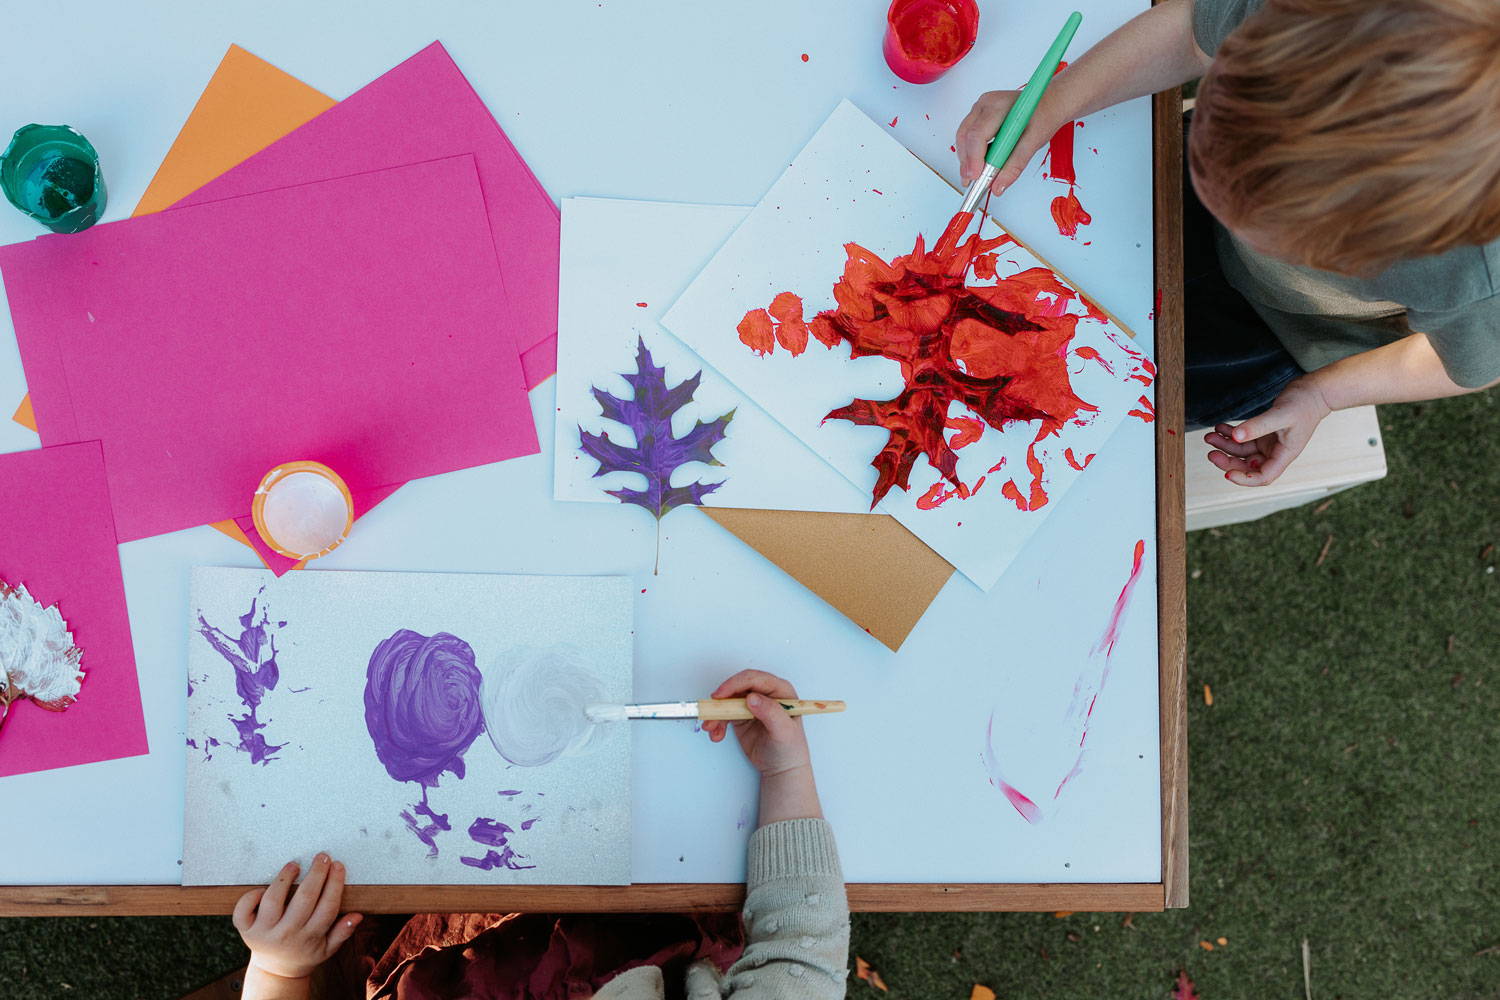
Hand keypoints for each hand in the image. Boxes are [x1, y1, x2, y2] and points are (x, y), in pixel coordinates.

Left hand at [234, 854, 361, 981]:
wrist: (276, 971)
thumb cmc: (304, 953)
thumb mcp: (327, 948)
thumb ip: (342, 932)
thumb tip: (357, 916)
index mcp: (310, 938)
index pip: (327, 906)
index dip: (334, 883)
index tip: (338, 866)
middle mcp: (287, 934)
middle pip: (304, 898)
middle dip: (316, 873)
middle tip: (322, 857)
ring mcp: (264, 932)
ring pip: (273, 899)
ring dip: (285, 878)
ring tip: (294, 865)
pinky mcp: (246, 929)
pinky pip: (244, 909)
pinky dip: (252, 895)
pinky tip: (264, 886)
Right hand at [703, 670, 811, 779]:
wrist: (782, 769)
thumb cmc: (789, 750)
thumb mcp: (784, 732)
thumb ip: (770, 713)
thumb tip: (752, 697)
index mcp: (781, 692)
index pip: (755, 679)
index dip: (736, 684)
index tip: (721, 695)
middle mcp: (766, 695)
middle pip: (738, 687)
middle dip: (722, 700)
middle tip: (710, 711)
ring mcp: (752, 705)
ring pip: (728, 701)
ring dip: (716, 714)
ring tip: (711, 728)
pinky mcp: (741, 716)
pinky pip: (724, 714)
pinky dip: (717, 723)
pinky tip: (717, 734)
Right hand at [956, 90, 1062, 195]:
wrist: (1050, 104)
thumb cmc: (1043, 116)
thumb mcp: (1033, 142)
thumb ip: (1015, 165)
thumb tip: (997, 187)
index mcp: (998, 105)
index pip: (978, 134)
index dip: (974, 158)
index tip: (975, 178)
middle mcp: (985, 104)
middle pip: (965, 136)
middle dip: (967, 162)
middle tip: (971, 183)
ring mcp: (980, 110)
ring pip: (964, 138)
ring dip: (967, 160)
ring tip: (974, 178)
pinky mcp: (979, 118)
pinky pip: (968, 138)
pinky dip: (971, 154)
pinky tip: (978, 166)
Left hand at [1205, 377, 1332, 485]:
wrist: (1313, 392)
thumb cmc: (1304, 403)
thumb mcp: (1280, 415)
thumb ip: (1258, 426)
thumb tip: (1236, 436)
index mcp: (1284, 455)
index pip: (1264, 476)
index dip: (1245, 479)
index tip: (1227, 473)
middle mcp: (1275, 453)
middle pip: (1247, 466)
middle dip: (1228, 461)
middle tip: (1211, 452)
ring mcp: (1268, 444)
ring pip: (1241, 452)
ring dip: (1225, 445)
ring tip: (1210, 436)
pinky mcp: (1263, 434)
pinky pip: (1242, 439)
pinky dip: (1230, 434)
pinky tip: (1219, 428)